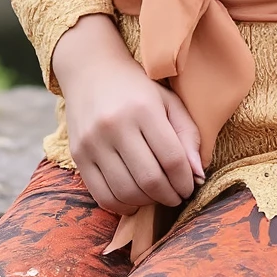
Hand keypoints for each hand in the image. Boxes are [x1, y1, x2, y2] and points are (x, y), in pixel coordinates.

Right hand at [51, 13, 205, 217]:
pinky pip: (101, 195)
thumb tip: (198, 175)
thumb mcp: (169, 101)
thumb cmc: (136, 88)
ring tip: (157, 196)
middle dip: (170, 196)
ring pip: (126, 192)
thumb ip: (188, 136)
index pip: (172, 158)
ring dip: (148, 202)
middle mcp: (115, 126)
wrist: (90, 70)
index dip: (186, 180)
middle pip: (150, 179)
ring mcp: (93, 142)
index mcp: (143, 109)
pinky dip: (122, 206)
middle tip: (177, 195)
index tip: (190, 186)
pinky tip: (134, 199)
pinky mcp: (77, 155)